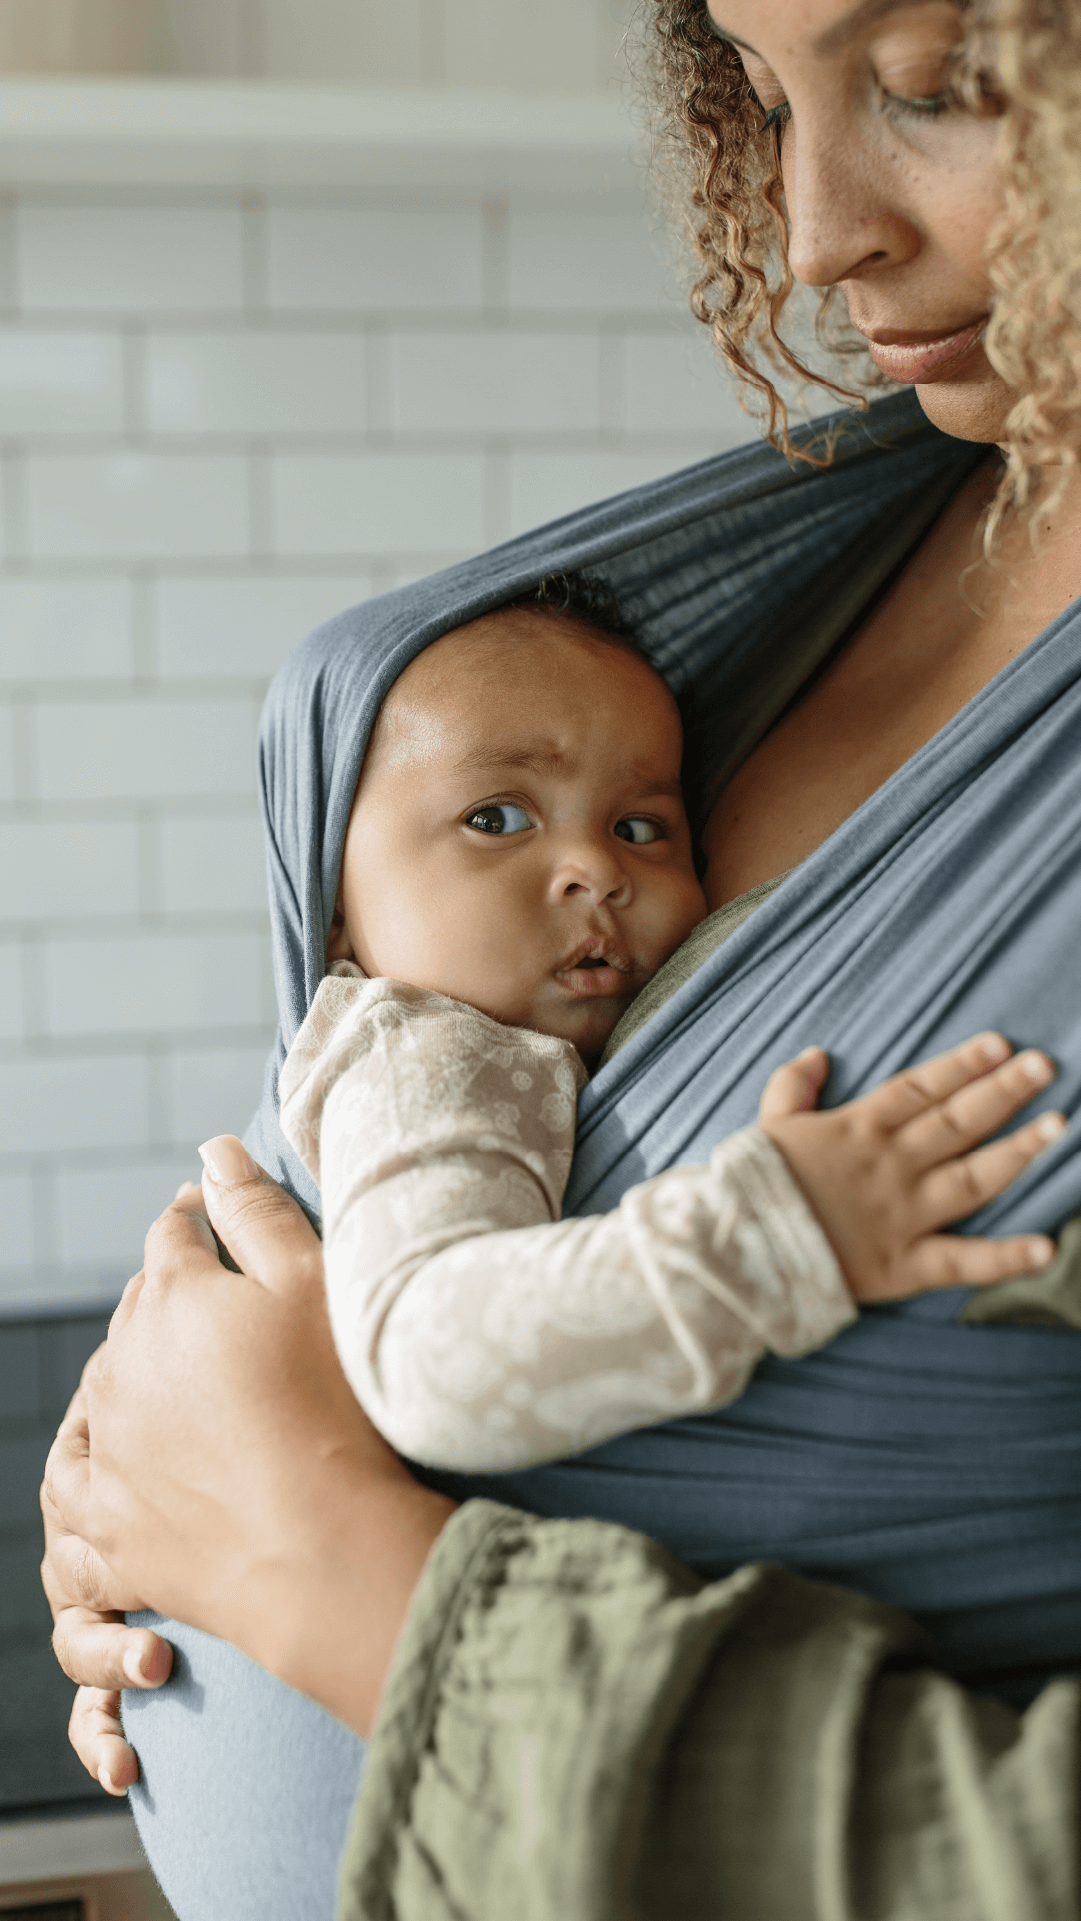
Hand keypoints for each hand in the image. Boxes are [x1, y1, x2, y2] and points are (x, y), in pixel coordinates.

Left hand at [42, 1145, 454, 1762]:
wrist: (322, 1547)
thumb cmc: (335, 1405)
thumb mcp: (312, 1282)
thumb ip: (257, 1210)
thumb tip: (211, 1151)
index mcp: (172, 1300)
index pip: (173, 1235)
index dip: (194, 1218)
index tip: (211, 1215)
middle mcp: (123, 1372)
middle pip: (132, 1314)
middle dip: (162, 1298)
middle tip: (208, 1301)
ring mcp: (109, 1456)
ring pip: (94, 1400)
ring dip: (119, 1382)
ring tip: (159, 1380)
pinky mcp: (108, 1535)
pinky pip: (68, 1507)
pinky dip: (76, 1486)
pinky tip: (94, 1475)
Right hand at [758, 1033, 1064, 1300]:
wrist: (736, 1251)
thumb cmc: (751, 1187)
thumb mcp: (768, 1125)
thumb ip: (793, 1086)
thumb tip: (818, 1054)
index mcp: (858, 1129)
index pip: (920, 1088)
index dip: (962, 1065)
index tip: (1000, 1044)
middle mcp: (890, 1166)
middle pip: (956, 1122)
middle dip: (1002, 1091)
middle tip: (1044, 1065)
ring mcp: (902, 1215)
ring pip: (971, 1178)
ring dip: (1017, 1152)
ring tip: (1058, 1126)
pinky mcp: (903, 1265)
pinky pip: (961, 1261)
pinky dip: (1004, 1258)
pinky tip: (1046, 1248)